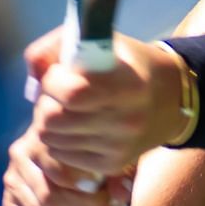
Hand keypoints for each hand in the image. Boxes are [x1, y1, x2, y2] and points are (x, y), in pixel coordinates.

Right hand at [1, 124, 131, 205]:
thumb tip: (122, 195)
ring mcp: (13, 183)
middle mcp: (20, 155)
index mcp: (42, 132)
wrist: (68, 165)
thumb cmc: (95, 154)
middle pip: (50, 197)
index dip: (79, 180)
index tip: (103, 187)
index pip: (55, 165)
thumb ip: (118, 172)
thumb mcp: (111, 155)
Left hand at [24, 27, 186, 178]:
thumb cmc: (127, 63)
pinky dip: (58, 142)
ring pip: (52, 140)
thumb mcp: (100, 41)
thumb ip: (58, 46)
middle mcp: (127, 119)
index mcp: (128, 84)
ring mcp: (120, 146)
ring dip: (47, 123)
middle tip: (54, 95)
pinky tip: (71, 128)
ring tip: (63, 110)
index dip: (53, 82)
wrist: (170, 98)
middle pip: (54, 120)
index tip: (58, 74)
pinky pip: (63, 156)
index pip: (72, 93)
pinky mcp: (113, 164)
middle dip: (44, 104)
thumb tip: (34, 70)